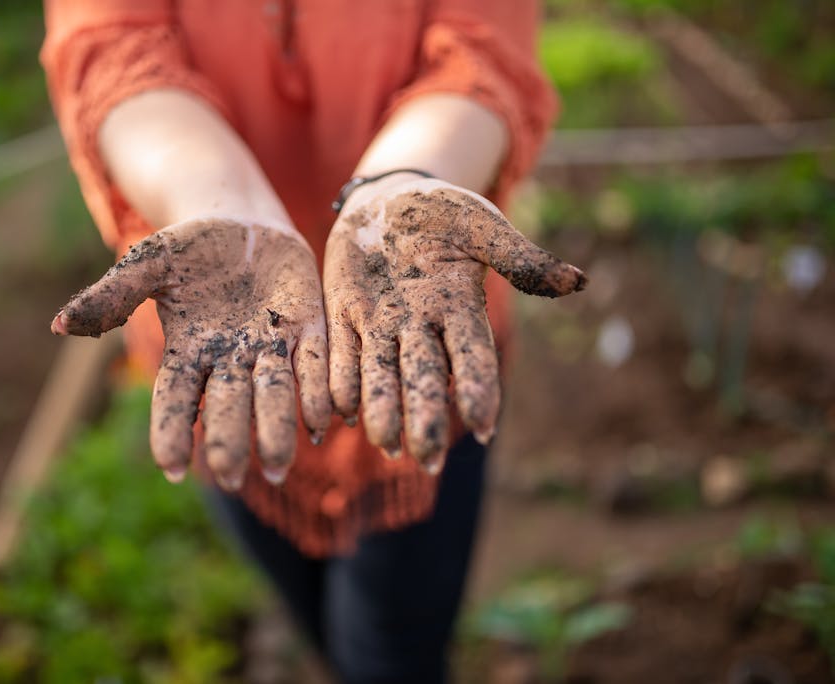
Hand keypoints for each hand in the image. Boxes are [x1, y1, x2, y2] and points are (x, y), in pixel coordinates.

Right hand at [51, 218, 330, 489]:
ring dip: (277, 429)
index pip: (175, 398)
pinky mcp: (306, 328)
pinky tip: (327, 420)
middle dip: (229, 440)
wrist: (242, 224)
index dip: (172, 430)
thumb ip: (111, 296)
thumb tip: (59, 325)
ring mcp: (268, 347)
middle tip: (232, 477)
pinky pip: (313, 363)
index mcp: (188, 351)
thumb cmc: (188, 250)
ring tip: (280, 467)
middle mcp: (229, 360)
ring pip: (274, 393)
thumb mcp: (147, 264)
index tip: (172, 467)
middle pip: (228, 405)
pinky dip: (318, 390)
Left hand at [324, 177, 585, 471]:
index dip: (478, 389)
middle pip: (424, 378)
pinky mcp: (344, 315)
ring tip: (384, 445)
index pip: (472, 356)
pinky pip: (342, 352)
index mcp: (459, 307)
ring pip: (381, 375)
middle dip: (426, 417)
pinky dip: (340, 380)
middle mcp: (420, 327)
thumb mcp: (481, 226)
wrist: (387, 200)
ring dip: (382, 409)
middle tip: (428, 460)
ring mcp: (380, 324)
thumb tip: (577, 282)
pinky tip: (337, 411)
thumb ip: (520, 258)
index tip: (485, 426)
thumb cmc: (443, 213)